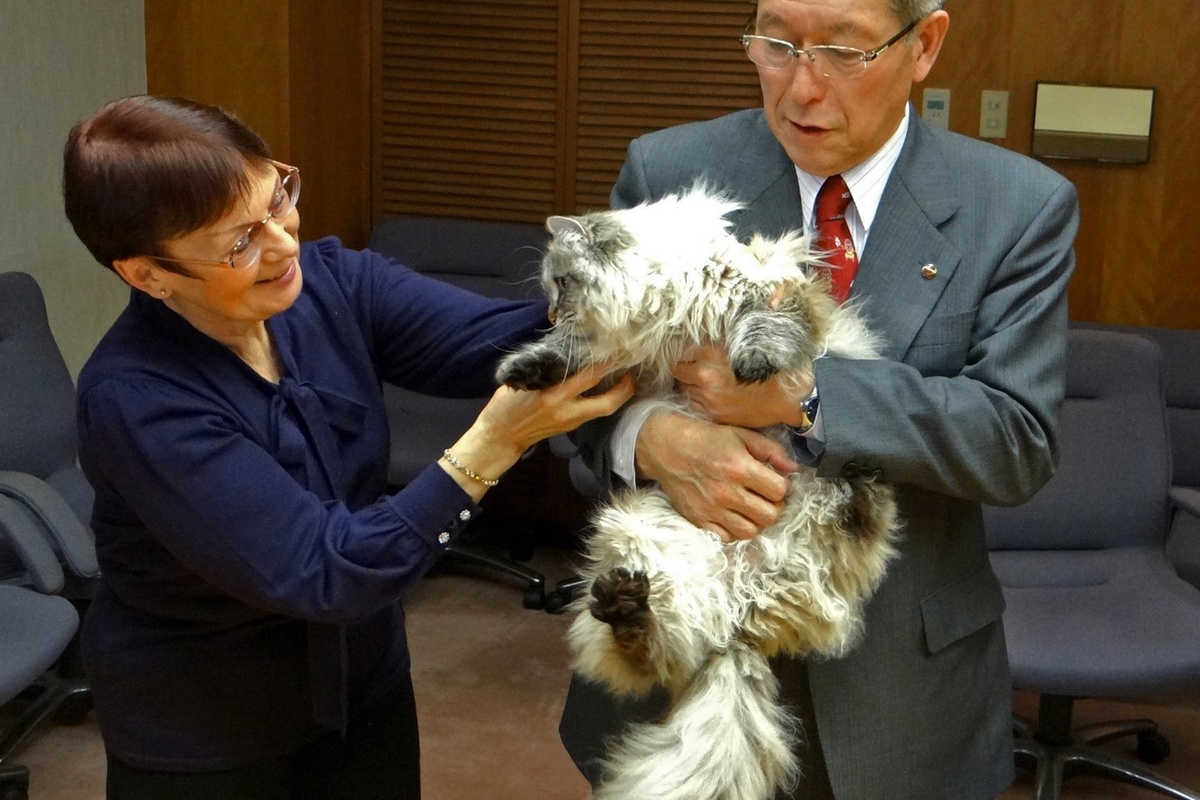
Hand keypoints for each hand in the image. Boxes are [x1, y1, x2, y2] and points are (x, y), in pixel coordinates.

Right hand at [445, 364, 634, 499]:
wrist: (500, 437)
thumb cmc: (505, 405)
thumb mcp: (523, 381)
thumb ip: (546, 369)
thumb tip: (566, 352)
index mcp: (554, 396)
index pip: (589, 377)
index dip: (607, 363)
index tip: (618, 349)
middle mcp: (567, 411)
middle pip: (608, 403)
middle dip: (625, 388)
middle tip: (632, 372)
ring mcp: (571, 422)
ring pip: (603, 410)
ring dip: (617, 395)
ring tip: (623, 377)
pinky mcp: (569, 427)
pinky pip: (592, 412)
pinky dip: (601, 400)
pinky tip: (602, 388)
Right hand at [635, 411, 798, 541]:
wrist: (666, 447)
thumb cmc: (706, 438)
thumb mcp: (740, 434)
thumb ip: (770, 450)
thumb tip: (793, 469)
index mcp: (740, 468)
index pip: (779, 490)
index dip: (783, 487)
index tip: (776, 482)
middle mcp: (727, 492)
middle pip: (769, 515)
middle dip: (774, 506)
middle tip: (768, 497)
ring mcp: (712, 509)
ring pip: (750, 531)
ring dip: (756, 520)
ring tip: (752, 508)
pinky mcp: (698, 519)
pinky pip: (726, 537)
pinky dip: (734, 530)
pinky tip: (734, 516)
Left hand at [673, 344, 811, 428]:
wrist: (788, 396)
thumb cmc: (768, 367)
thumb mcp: (742, 346)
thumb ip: (717, 345)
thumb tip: (699, 340)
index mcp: (711, 353)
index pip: (681, 352)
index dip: (684, 355)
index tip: (688, 356)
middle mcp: (705, 375)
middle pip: (678, 372)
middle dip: (685, 371)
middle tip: (694, 371)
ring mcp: (708, 398)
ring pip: (683, 391)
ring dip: (689, 387)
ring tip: (702, 385)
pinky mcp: (715, 415)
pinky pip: (694, 407)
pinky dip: (698, 402)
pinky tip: (708, 398)